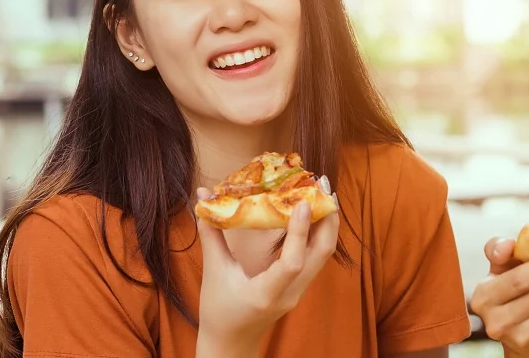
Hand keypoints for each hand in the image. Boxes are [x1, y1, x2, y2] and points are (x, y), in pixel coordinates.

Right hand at [194, 186, 338, 354]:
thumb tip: (202, 196)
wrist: (231, 342)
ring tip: (322, 191)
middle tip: (322, 185)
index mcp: (266, 293)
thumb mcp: (213, 272)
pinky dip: (318, 232)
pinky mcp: (300, 286)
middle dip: (327, 218)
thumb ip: (211, 234)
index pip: (292, 263)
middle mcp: (290, 293)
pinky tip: (312, 211)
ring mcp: (299, 291)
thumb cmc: (219, 311)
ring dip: (326, 223)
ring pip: (324, 254)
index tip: (302, 204)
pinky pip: (316, 256)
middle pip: (322, 254)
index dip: (300, 232)